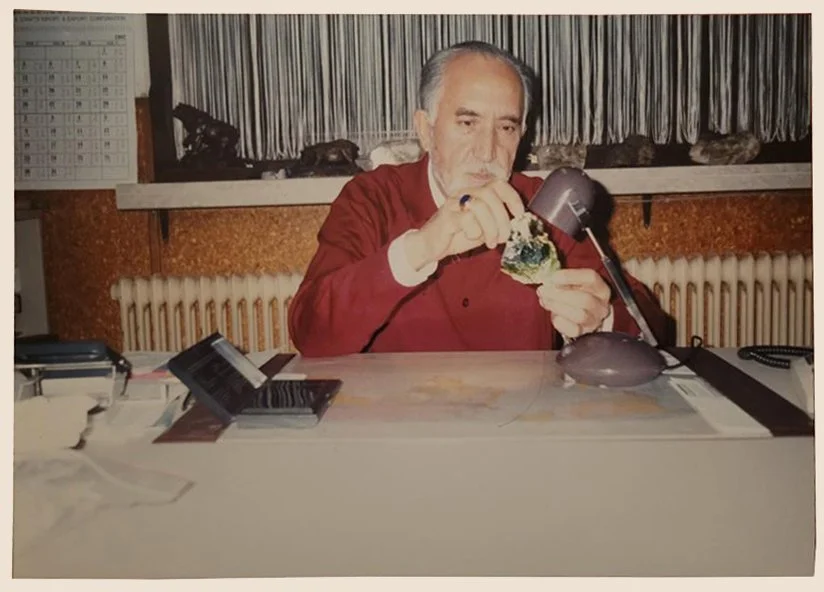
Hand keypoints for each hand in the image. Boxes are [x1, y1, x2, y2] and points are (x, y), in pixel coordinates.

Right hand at [404, 179, 524, 269]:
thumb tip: (516, 223)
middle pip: (491, 194)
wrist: (430, 246)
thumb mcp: (482, 228)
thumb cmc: (456, 236)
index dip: (513, 197)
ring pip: (480, 206)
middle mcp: (464, 194)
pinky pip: (467, 218)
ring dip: (491, 227)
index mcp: (475, 194)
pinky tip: (471, 237)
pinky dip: (474, 231)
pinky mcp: (446, 216)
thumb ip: (497, 223)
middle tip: (503, 236)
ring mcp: (454, 204)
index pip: (498, 184)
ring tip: (490, 241)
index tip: (520, 214)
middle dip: (502, 218)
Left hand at [537, 268, 611, 337]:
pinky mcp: (584, 333)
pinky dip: (559, 321)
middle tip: (543, 290)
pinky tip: (553, 314)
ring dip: (558, 307)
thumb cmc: (575, 296)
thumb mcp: (572, 284)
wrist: (580, 315)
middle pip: (585, 299)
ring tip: (545, 300)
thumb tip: (547, 282)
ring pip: (580, 315)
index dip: (570, 276)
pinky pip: (572, 330)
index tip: (553, 277)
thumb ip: (562, 281)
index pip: (591, 278)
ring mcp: (594, 321)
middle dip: (560, 294)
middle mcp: (601, 305)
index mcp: (601, 288)